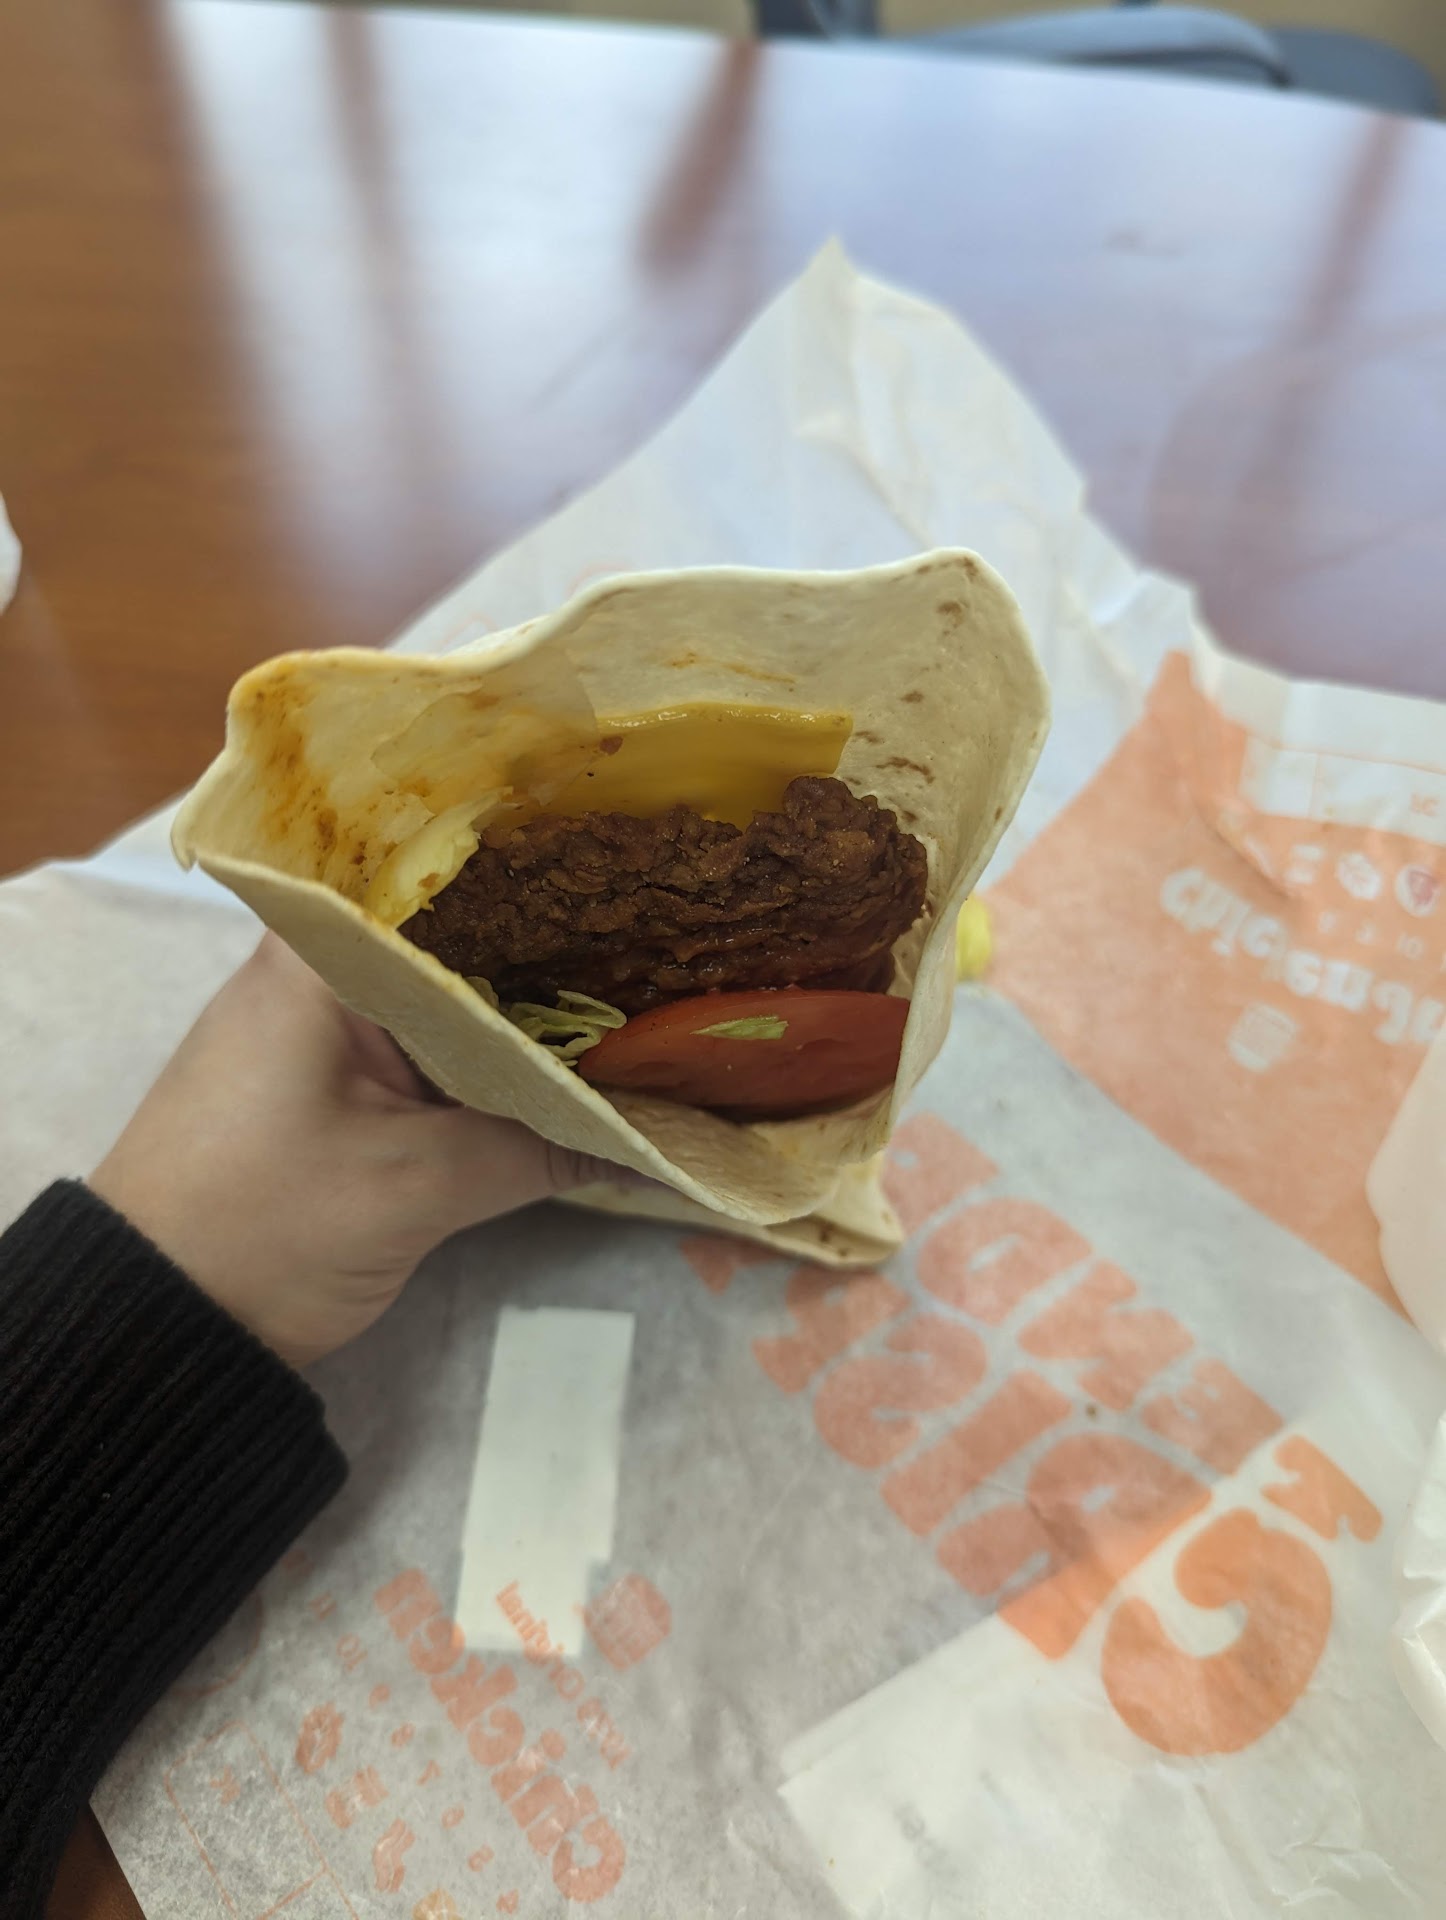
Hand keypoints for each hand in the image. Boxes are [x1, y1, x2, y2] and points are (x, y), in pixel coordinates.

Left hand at [91, 934, 626, 1369]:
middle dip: (556, 952)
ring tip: (644, 993)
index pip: (450, 883)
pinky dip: (497, 1057)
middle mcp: (323, 968)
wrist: (160, 1325)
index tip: (633, 890)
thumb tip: (660, 1131)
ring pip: (455, 995)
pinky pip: (437, 1046)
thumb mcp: (414, 1187)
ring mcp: (330, 1027)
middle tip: (662, 944)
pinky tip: (576, 1063)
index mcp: (319, 957)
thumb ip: (540, 1147)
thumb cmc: (265, 1228)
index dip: (547, 885)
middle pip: (462, 936)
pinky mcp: (339, 1081)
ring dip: (532, 1010)